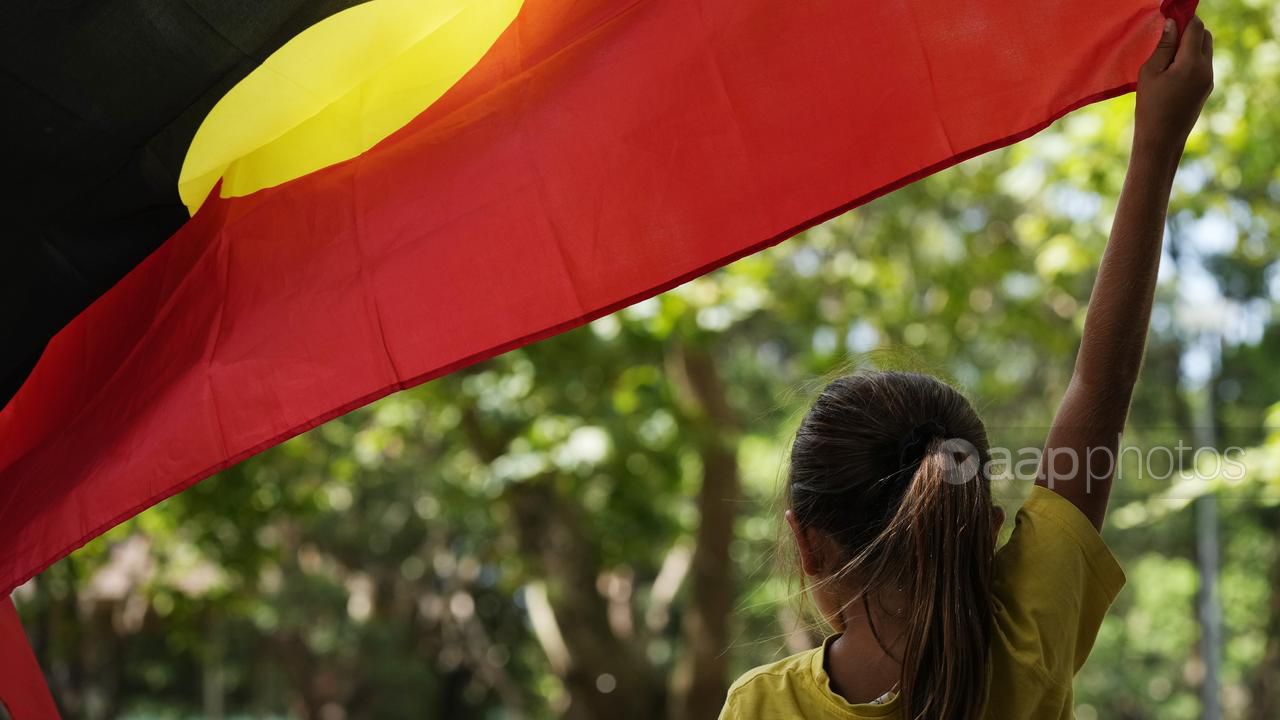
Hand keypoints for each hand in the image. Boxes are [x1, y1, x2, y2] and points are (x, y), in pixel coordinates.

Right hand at [1135, 16, 1213, 153]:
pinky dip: (1191, 59)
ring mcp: (1209, 79)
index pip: (1195, 28)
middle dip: (1189, 30)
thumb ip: (1163, 46)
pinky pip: (1203, 64)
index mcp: (1191, 63)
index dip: (1183, 19)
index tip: (1168, 19)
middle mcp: (1206, 68)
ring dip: (1191, 45)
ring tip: (1167, 56)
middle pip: (1205, 35)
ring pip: (1206, 50)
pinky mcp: (1206, 88)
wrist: (1161, 140)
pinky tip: (1172, 71)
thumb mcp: (1150, 73)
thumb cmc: (1149, 107)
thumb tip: (1172, 24)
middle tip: (1167, 37)